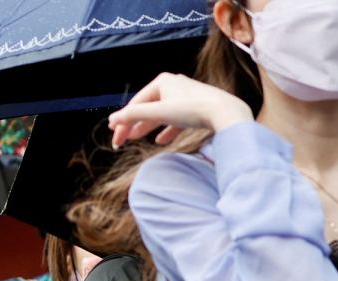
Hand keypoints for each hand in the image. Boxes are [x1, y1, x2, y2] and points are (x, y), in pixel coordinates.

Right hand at [107, 73, 253, 147]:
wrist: (225, 112)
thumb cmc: (192, 109)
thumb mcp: (158, 112)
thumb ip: (134, 116)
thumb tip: (112, 120)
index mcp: (161, 82)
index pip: (136, 104)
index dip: (123, 120)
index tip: (114, 135)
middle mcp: (172, 86)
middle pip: (146, 109)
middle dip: (132, 125)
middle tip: (120, 141)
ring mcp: (184, 97)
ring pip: (159, 115)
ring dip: (146, 128)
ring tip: (135, 140)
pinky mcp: (194, 108)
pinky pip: (174, 120)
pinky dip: (165, 130)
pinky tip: (160, 140)